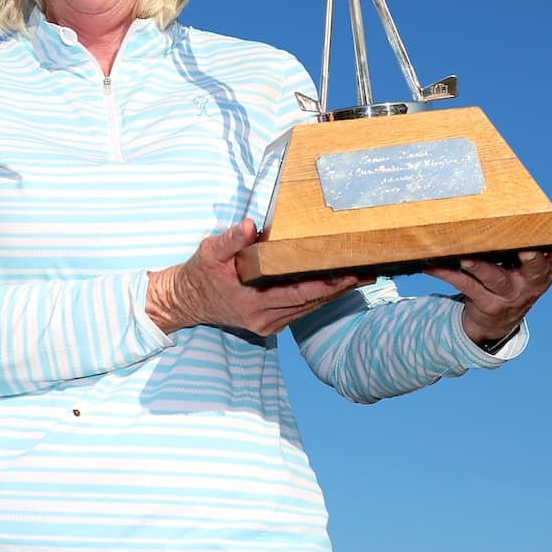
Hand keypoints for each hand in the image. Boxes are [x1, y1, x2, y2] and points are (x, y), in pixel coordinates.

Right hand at [146, 219, 369, 337]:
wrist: (184, 301)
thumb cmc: (199, 274)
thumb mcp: (209, 252)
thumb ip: (231, 240)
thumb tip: (251, 225)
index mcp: (251, 302)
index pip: (298, 293)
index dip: (326, 284)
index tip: (348, 272)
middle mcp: (263, 319)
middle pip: (311, 303)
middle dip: (340, 288)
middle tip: (368, 272)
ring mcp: (267, 325)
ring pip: (309, 309)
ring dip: (334, 294)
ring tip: (359, 277)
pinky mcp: (269, 325)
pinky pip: (301, 311)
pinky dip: (319, 298)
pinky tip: (335, 285)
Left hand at [423, 245, 551, 346]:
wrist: (496, 322)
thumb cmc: (512, 281)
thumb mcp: (526, 269)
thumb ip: (527, 246)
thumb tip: (509, 208)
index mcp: (543, 272)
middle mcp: (529, 284)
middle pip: (534, 270)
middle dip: (531, 260)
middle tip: (527, 251)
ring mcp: (508, 295)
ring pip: (494, 278)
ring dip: (480, 266)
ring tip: (466, 257)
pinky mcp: (485, 302)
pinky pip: (464, 285)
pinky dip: (447, 273)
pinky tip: (432, 264)